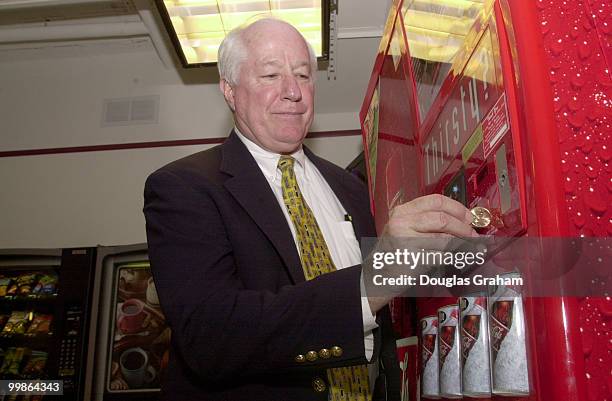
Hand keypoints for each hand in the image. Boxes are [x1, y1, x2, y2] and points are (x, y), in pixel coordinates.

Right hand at [366, 194, 477, 312]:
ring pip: (444, 238)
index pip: (435, 201)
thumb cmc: (394, 254)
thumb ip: (426, 221)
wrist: (376, 276)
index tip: (469, 216)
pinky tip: (457, 258)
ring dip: (463, 243)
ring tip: (471, 247)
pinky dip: (453, 257)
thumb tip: (460, 220)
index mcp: (401, 211)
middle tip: (473, 233)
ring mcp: (406, 240)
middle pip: (442, 218)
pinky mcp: (412, 259)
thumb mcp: (403, 229)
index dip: (457, 208)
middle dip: (463, 226)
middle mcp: (401, 222)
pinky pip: (441, 256)